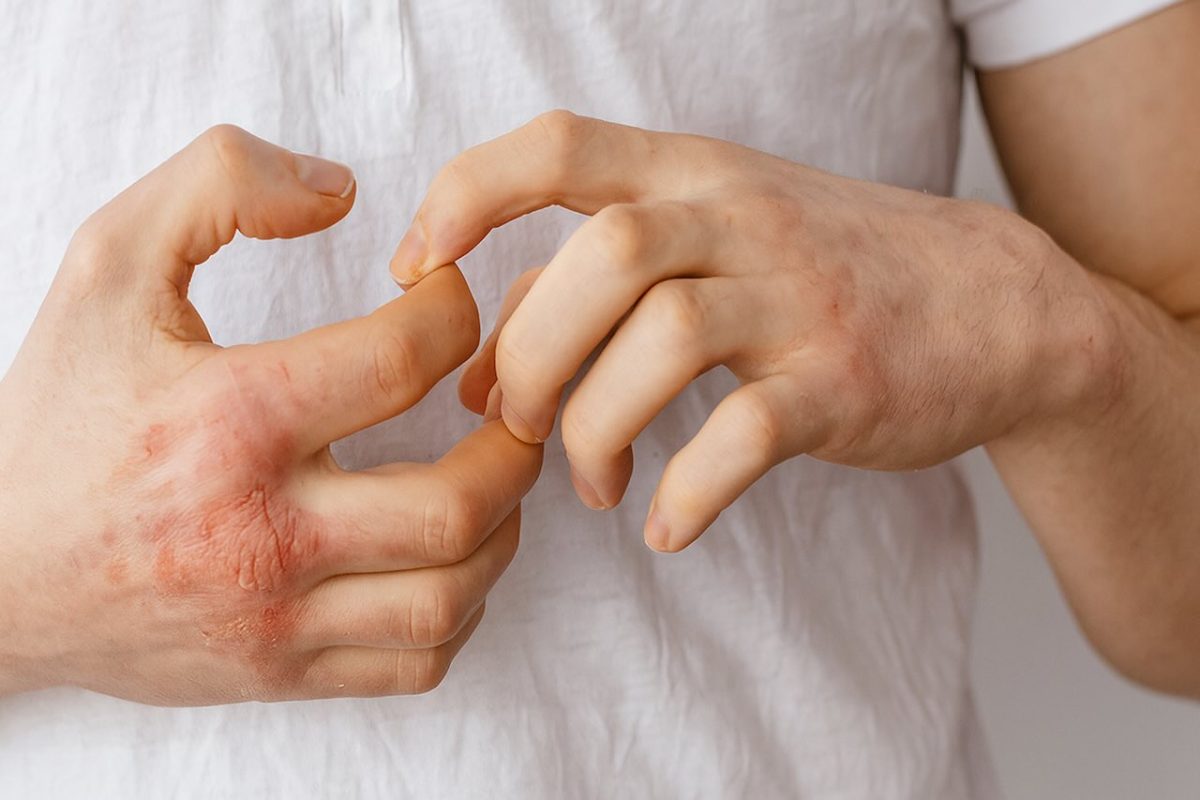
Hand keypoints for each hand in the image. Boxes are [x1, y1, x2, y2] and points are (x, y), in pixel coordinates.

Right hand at [0, 126, 541, 704]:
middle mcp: (263, 530)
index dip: (456, 309)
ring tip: (492, 477)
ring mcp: (276, 617)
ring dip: (502, 529)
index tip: (446, 300)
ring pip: (451, 594)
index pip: (405, 357)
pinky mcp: (281, 671)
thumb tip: (341, 190)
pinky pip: (417, 661)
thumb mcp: (107, 266)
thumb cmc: (58, 416)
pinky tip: (445, 554)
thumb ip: (217, 186)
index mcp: (229, 418)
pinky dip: (461, 607)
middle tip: (509, 402)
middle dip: (514, 442)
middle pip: (457, 501)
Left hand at [390, 111, 1111, 551]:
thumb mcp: (714, 238)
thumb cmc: (822, 272)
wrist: (996, 307)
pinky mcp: (844, 382)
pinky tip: (666, 522)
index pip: (557, 146)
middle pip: (599, 257)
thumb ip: (594, 281)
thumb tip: (482, 363)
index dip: (464, 197)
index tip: (417, 272)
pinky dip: (686, 491)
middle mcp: (742, 220)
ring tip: (593, 480)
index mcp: (694, 174)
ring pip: (662, 340)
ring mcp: (798, 299)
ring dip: (595, 429)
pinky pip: (743, 435)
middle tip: (515, 423)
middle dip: (529, 352)